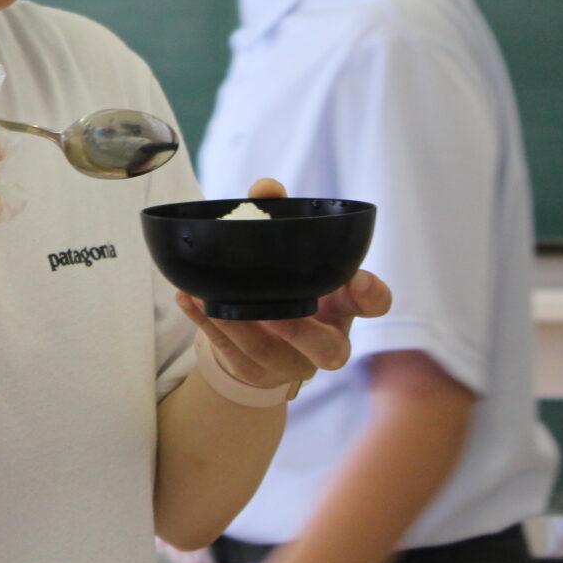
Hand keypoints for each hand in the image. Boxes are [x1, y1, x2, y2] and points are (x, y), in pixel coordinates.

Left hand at [180, 178, 393, 392]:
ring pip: (269, 354)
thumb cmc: (285, 285)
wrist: (262, 336)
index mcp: (344, 308)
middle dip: (300, 332)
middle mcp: (326, 343)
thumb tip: (266, 188)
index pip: (374, 303)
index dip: (371, 293)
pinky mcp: (255, 373)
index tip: (356, 277)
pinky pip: (230, 355)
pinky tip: (188, 298)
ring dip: (238, 326)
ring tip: (210, 296)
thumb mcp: (290, 253)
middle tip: (273, 311)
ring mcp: (291, 364)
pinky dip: (206, 325)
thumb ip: (279, 217)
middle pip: (328, 350)